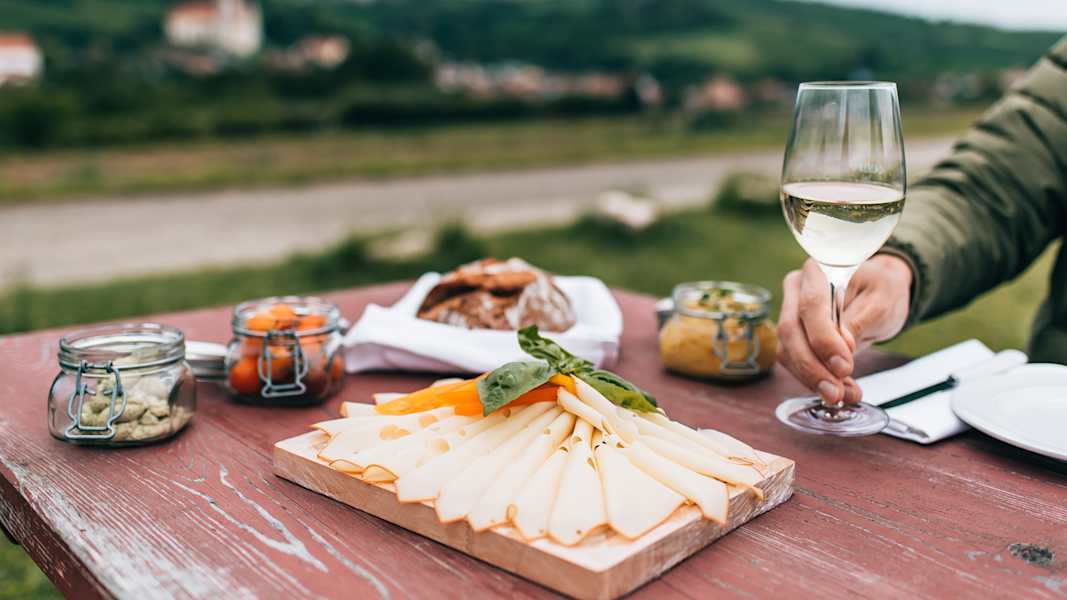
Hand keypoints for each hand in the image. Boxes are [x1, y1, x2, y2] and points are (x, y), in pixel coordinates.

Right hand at [777, 254, 912, 404]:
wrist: (878, 294)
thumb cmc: (882, 290)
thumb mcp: (882, 301)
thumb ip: (860, 321)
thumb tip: (842, 347)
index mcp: (818, 271)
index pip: (811, 305)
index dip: (823, 339)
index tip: (844, 366)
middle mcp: (797, 289)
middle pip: (791, 330)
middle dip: (812, 366)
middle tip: (836, 392)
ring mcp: (791, 312)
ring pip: (787, 350)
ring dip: (811, 378)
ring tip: (842, 395)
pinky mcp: (794, 336)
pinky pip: (793, 361)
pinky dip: (812, 379)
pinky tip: (837, 390)